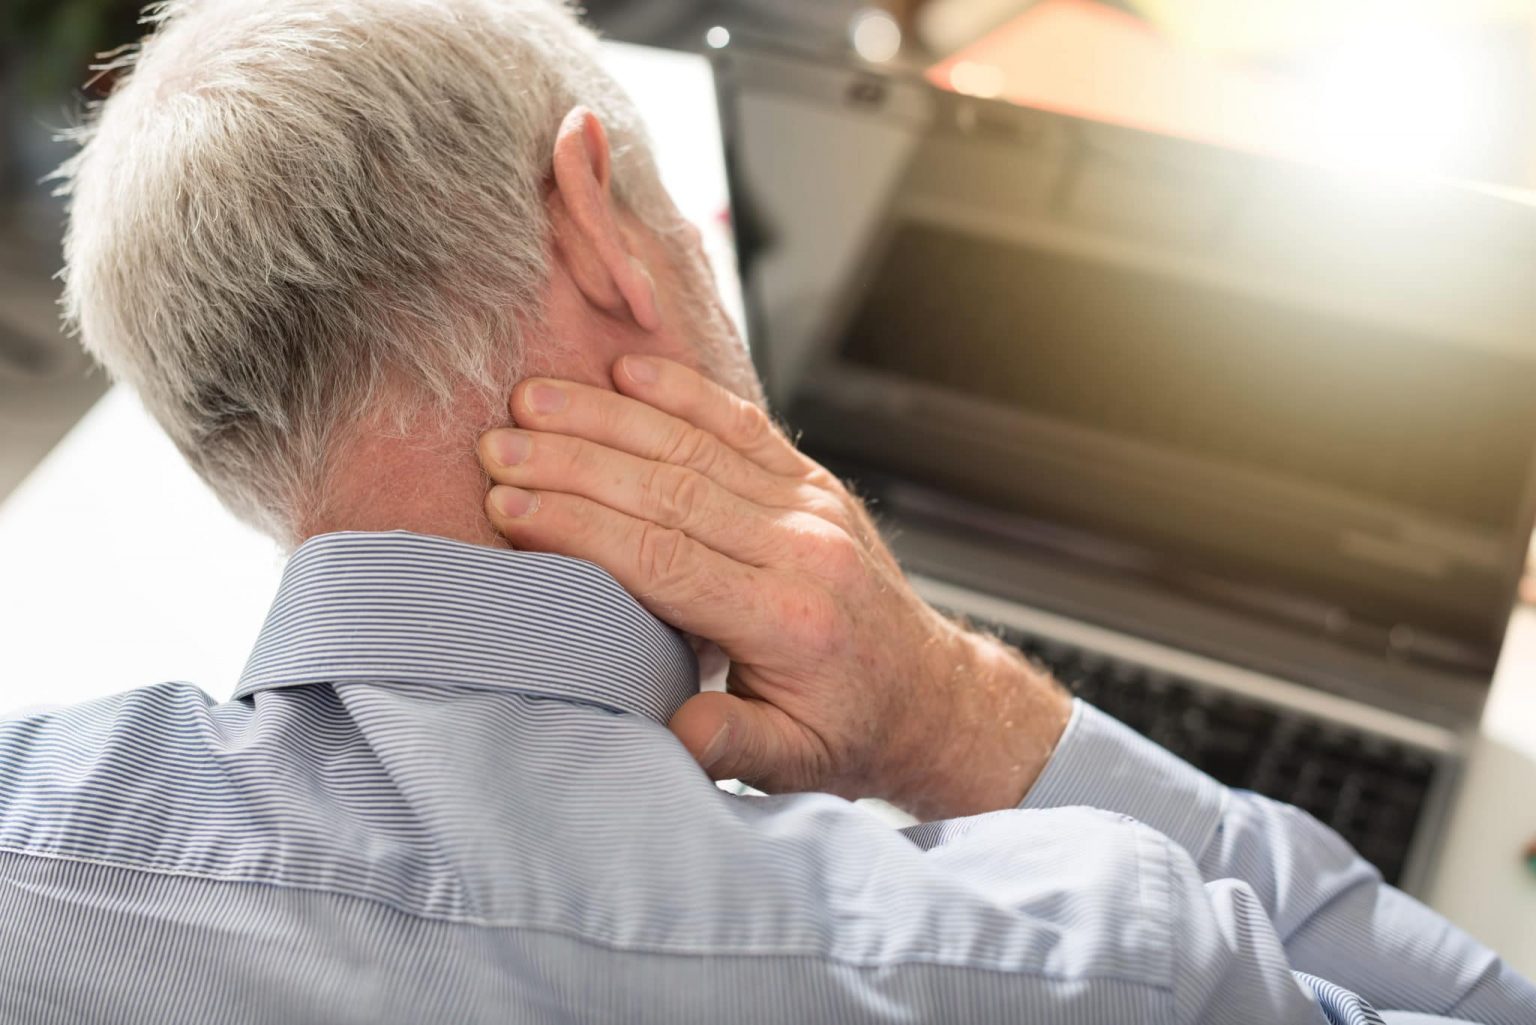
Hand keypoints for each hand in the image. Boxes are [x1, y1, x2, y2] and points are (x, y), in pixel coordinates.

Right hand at [476, 355, 1070, 818]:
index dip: (580, 529)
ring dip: (609, 418)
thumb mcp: (794, 763)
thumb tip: (675, 731)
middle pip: (668, 491)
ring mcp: (810, 507)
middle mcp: (801, 550)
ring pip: (696, 448)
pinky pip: (742, 426)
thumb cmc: (849, 730)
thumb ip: (733, 745)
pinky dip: (684, 394)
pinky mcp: (813, 484)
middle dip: (574, 463)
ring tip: (534, 399)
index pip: (663, 559)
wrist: (930, 695)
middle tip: (497, 445)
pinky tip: (629, 370)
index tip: (508, 506)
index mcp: (786, 620)